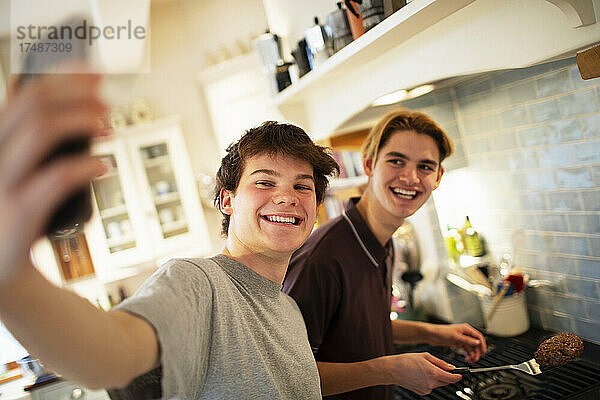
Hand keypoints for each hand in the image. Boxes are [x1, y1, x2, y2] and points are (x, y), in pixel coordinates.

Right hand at [0, 72, 107, 282]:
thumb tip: (84, 114)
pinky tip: (105, 167)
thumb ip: (40, 148)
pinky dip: (86, 166)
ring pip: (40, 130)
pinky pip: (55, 177)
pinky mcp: (16, 213)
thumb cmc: (16, 222)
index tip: (93, 69)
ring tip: (108, 128)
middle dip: (77, 94)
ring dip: (82, 121)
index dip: (61, 76)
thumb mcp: (22, 177)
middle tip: (108, 100)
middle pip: (33, 105)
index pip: (22, 96)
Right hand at [380, 352, 461, 394]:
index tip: (460, 374)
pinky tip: (420, 375)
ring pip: (438, 384)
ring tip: (425, 369)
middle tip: (438, 367)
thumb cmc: (406, 361)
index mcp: (433, 373)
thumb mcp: (425, 356)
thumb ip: (440, 362)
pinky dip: (429, 382)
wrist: (393, 369)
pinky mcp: (422, 392)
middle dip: (446, 375)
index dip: (458, 376)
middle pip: (446, 381)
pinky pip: (430, 387)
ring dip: (437, 378)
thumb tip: (451, 367)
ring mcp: (426, 389)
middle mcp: (431, 383)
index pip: (452, 378)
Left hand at [426, 323, 486, 362]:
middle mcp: (465, 333)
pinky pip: (466, 349)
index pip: (478, 336)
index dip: (482, 344)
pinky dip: (467, 354)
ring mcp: (462, 338)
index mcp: (466, 329)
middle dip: (476, 352)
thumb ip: (467, 340)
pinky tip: (467, 359)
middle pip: (476, 343)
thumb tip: (477, 342)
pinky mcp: (458, 343)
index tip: (483, 352)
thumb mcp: (455, 336)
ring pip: (471, 347)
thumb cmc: (441, 332)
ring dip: (472, 354)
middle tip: (475, 359)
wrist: (432, 335)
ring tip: (470, 361)